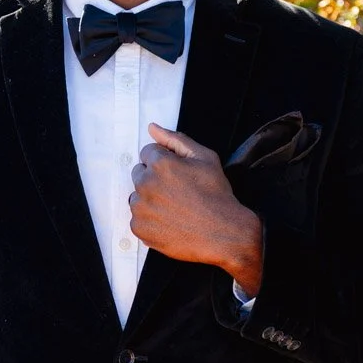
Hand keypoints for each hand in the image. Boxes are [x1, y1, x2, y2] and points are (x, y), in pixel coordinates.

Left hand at [129, 123, 263, 296]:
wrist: (225, 235)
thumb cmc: (217, 196)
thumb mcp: (205, 158)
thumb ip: (175, 139)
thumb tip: (152, 128)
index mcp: (160, 163)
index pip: (148, 152)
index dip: (165, 162)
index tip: (178, 175)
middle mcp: (146, 184)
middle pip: (139, 173)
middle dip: (154, 179)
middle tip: (178, 192)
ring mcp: (140, 208)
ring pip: (137, 196)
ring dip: (150, 199)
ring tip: (175, 208)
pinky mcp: (139, 228)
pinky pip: (138, 218)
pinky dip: (150, 220)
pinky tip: (170, 221)